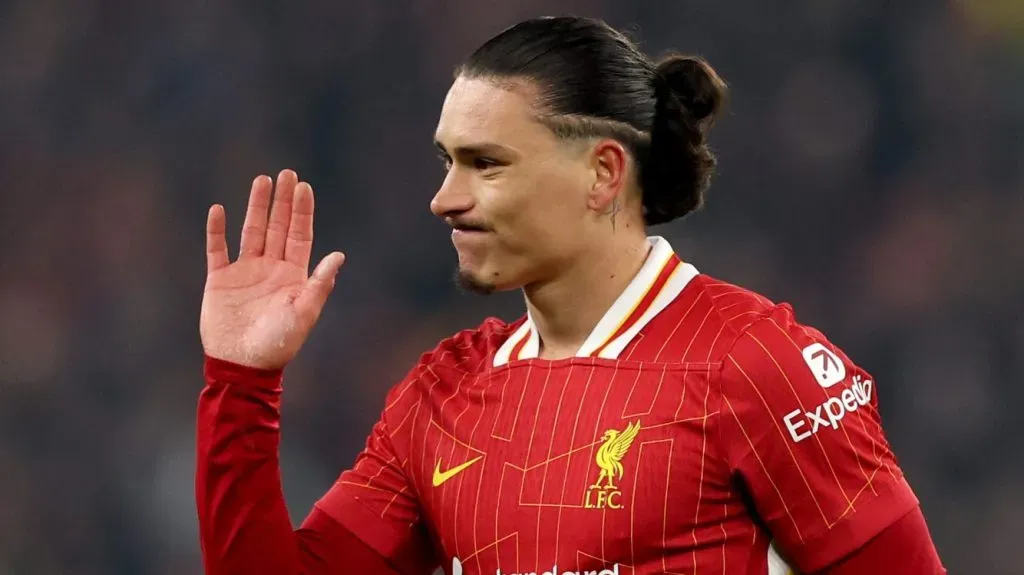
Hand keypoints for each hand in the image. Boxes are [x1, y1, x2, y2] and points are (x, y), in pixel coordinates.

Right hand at [200, 169, 344, 369]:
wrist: (243, 365)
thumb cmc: (279, 343)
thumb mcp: (304, 313)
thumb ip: (319, 283)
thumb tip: (339, 255)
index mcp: (294, 275)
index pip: (299, 235)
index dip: (302, 211)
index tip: (304, 186)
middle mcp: (271, 268)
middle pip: (277, 226)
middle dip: (282, 201)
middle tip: (286, 173)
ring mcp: (245, 272)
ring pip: (251, 231)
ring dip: (255, 206)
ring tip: (261, 180)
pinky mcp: (220, 280)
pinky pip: (217, 250)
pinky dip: (217, 230)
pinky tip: (218, 210)